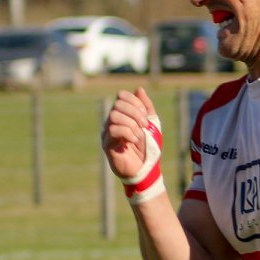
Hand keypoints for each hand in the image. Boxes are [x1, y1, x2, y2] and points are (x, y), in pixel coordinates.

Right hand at [100, 88, 164, 204]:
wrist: (145, 169)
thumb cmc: (148, 148)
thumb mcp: (152, 124)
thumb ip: (146, 107)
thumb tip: (139, 89)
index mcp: (123, 114)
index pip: (122, 96)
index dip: (134, 102)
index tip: (145, 115)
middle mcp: (112, 121)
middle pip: (118, 104)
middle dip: (135, 113)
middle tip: (144, 126)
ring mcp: (108, 132)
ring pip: (114, 115)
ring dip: (131, 124)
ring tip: (139, 135)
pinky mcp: (107, 144)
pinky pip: (113, 129)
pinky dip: (127, 132)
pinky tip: (133, 141)